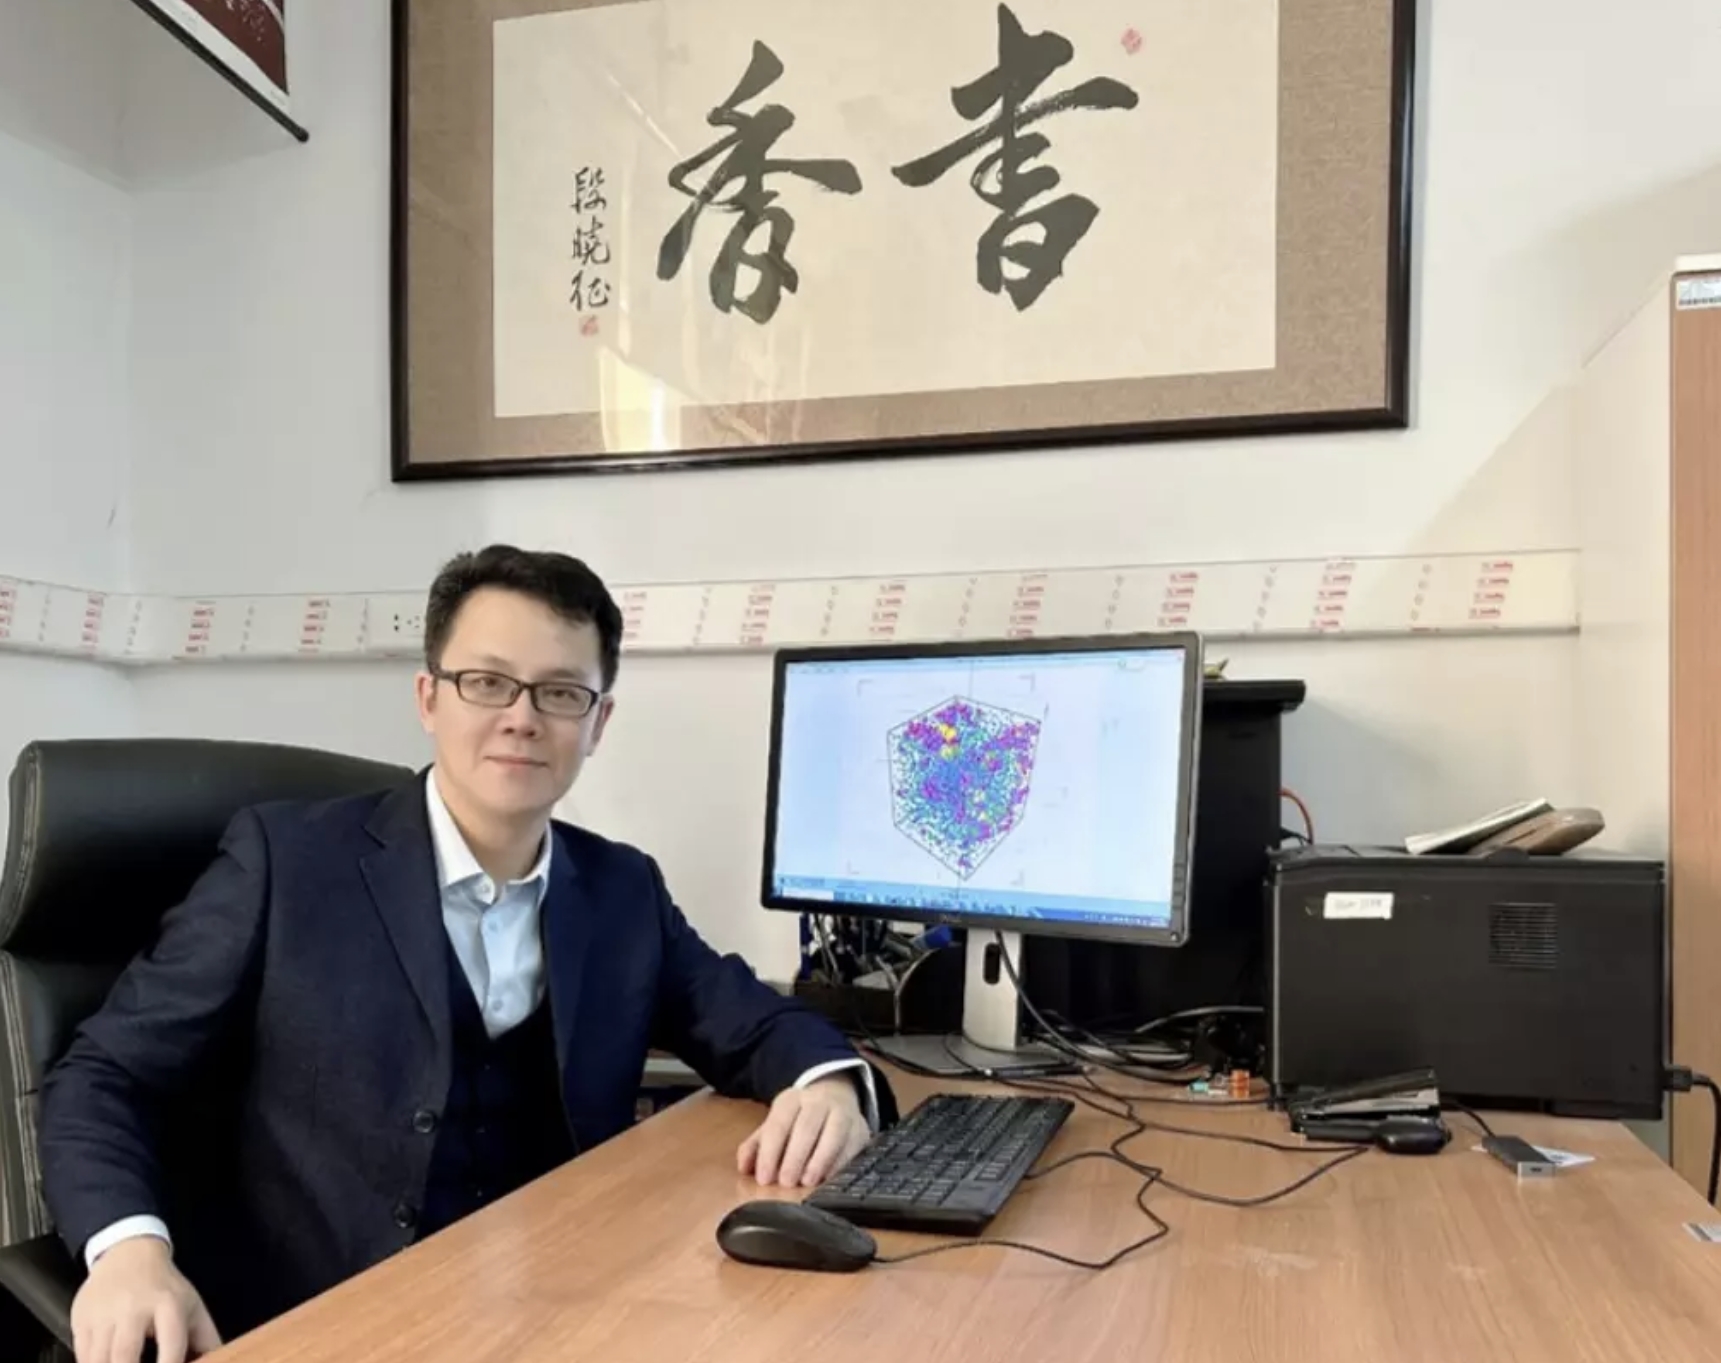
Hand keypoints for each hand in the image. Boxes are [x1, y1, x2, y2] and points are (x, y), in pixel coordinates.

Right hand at [71, 1237, 220, 1362]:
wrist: (128, 1254)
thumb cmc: (164, 1287)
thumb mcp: (191, 1305)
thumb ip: (206, 1338)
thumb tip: (220, 1362)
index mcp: (168, 1304)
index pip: (171, 1344)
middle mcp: (133, 1308)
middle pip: (124, 1355)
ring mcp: (103, 1314)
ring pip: (98, 1358)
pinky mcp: (81, 1319)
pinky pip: (82, 1355)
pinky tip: (104, 1362)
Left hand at [737, 1076, 869, 1188]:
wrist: (835, 1096)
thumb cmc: (798, 1119)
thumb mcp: (774, 1125)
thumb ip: (756, 1146)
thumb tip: (744, 1167)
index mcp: (792, 1099)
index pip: (779, 1123)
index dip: (770, 1152)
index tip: (764, 1177)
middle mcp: (819, 1102)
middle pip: (807, 1127)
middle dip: (795, 1157)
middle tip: (785, 1182)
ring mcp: (843, 1113)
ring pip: (834, 1134)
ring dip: (820, 1161)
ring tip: (807, 1182)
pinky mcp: (861, 1129)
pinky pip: (853, 1147)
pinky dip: (840, 1165)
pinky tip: (828, 1180)